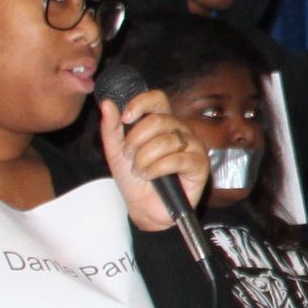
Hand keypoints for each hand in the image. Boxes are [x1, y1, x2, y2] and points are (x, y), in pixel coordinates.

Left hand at [98, 91, 203, 230]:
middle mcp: (181, 131)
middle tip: (129, 156)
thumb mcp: (116, 152)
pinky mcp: (200, 165)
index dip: (141, 104)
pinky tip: (151, 177)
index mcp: (163, 123)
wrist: (144, 208)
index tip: (126, 118)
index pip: (158, 99)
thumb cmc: (134, 179)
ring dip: (145, 159)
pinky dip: (156, 169)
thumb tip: (107, 103)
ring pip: (166, 141)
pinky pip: (176, 160)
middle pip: (159, 120)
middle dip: (137, 140)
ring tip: (140, 171)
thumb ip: (112, 128)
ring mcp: (193, 146)